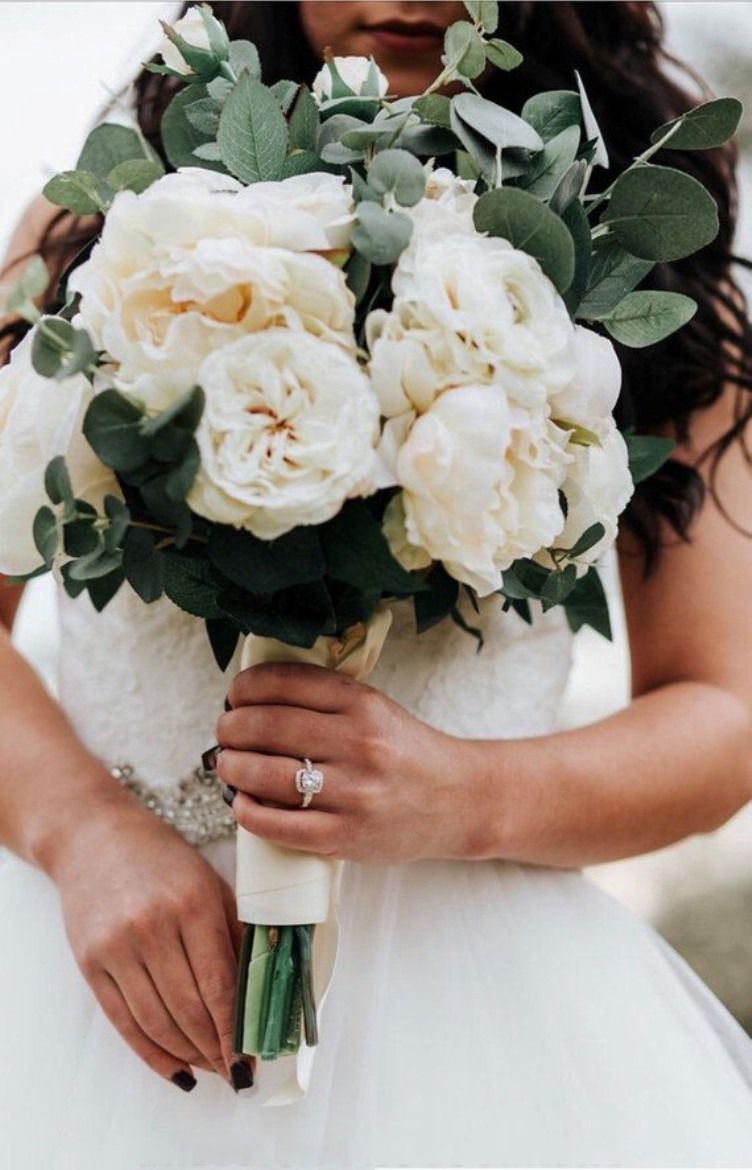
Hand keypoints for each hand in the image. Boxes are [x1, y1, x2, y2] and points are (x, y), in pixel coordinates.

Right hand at [49, 788, 253, 1092]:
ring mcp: (116, 946)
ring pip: (157, 1021)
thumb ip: (235, 932)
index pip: (219, 983)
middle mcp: (152, 926)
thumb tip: (261, 989)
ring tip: (210, 1068)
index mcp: (192, 903)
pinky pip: (123, 1021)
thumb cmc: (162, 858)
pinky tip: (175, 1067)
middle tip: (236, 1071)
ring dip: (188, 1054)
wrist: (93, 837)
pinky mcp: (89, 962)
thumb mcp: (210, 882)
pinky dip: (151, 1052)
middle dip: (216, 1048)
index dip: (236, 1029)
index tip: (252, 1058)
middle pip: (189, 1009)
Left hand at [215, 662, 481, 863]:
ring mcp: (352, 793)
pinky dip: (247, 810)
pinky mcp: (344, 837)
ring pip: (266, 774)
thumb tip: (251, 696)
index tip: (236, 695)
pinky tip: (243, 801)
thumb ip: (324, 698)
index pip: (285, 682)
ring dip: (231, 766)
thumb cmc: (406, 752)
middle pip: (266, 726)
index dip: (246, 687)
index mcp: (363, 704)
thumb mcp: (376, 708)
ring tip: (227, 764)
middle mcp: (359, 744)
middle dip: (231, 727)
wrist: (458, 801)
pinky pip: (277, 824)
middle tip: (225, 731)